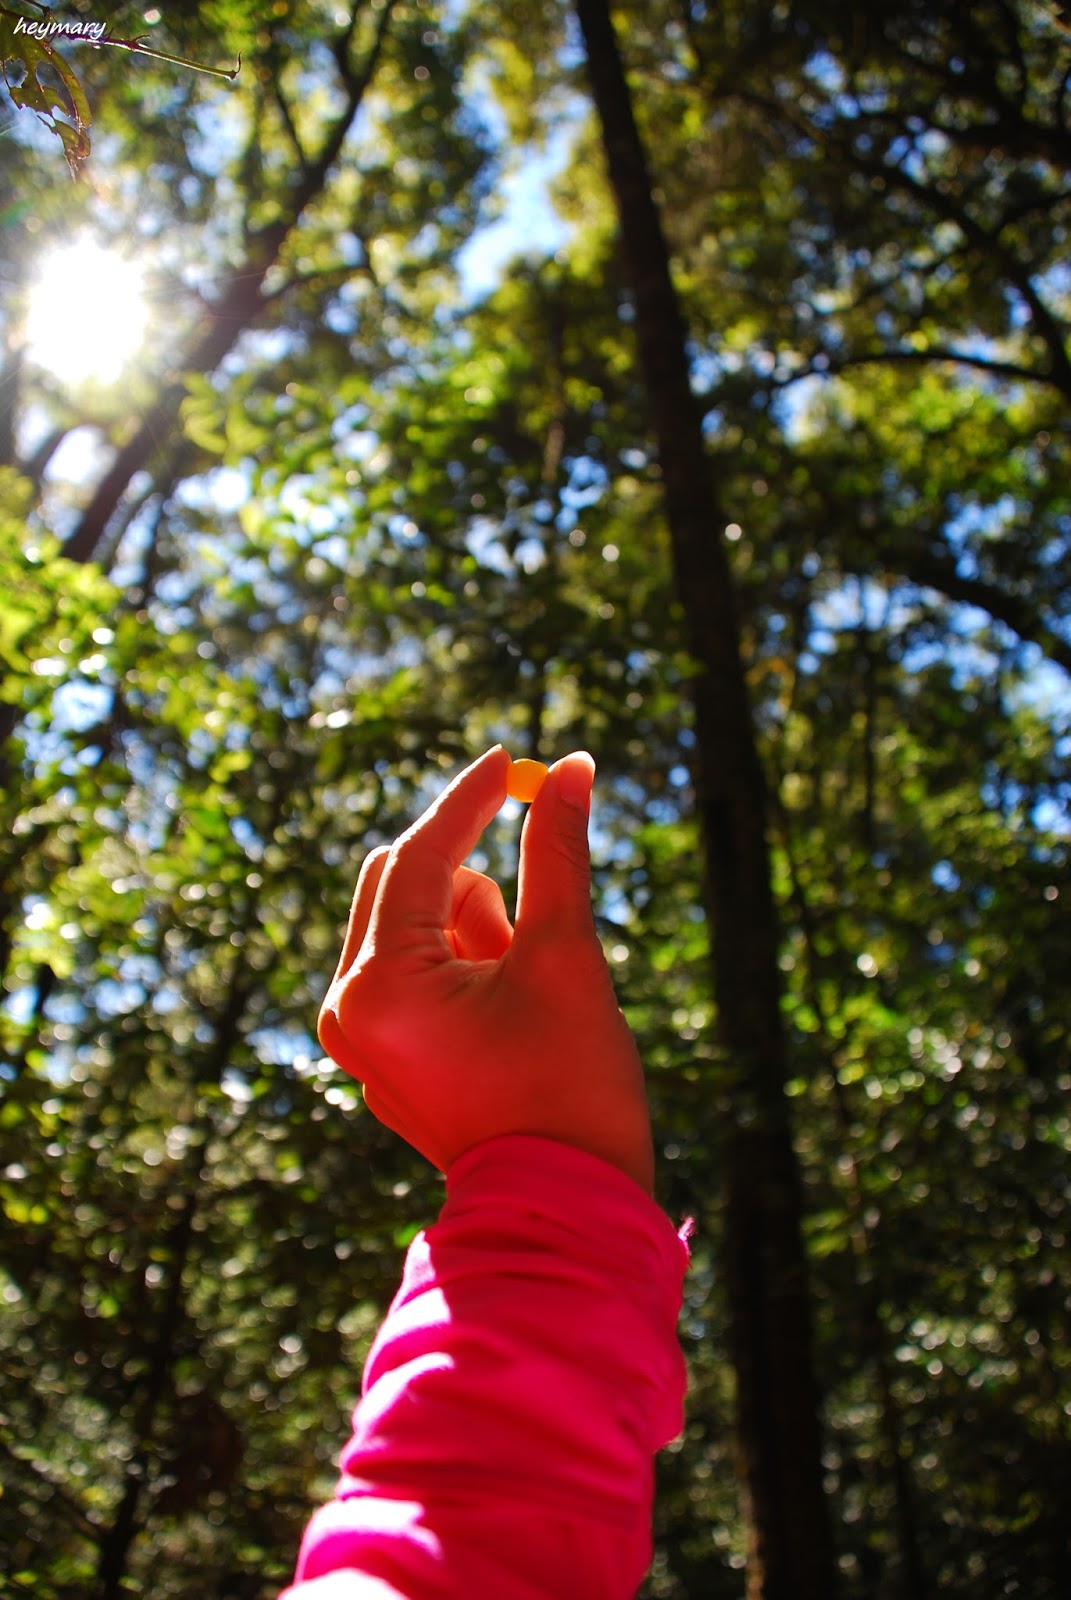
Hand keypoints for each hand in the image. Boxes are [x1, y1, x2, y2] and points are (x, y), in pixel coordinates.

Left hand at [317, 746, 654, 1192]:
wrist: (565, 1209)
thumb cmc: (572, 1086)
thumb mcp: (566, 957)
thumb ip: (557, 854)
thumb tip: (569, 768)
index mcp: (380, 985)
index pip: (418, 858)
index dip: (468, 801)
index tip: (508, 759)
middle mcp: (348, 1008)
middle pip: (400, 882)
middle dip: (471, 878)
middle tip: (527, 896)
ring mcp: (358, 1037)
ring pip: (412, 926)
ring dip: (473, 928)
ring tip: (522, 990)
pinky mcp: (380, 1055)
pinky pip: (412, 972)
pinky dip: (461, 964)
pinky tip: (504, 1018)